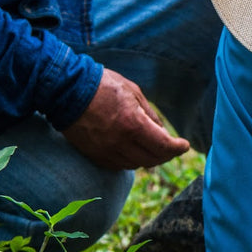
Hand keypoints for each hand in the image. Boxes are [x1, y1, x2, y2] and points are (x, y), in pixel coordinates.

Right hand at [60, 68, 189, 169]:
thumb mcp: (133, 92)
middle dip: (166, 154)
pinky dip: (131, 160)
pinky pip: (119, 165)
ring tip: (153, 147)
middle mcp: (120, 142)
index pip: (163, 146)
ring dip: (148, 158)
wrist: (66, 90)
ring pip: (136, 164)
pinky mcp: (94, 155)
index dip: (178, 148)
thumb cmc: (103, 86)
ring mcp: (105, 151)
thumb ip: (150, 115)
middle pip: (152, 159)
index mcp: (133, 124)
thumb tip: (164, 133)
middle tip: (172, 147)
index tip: (184, 145)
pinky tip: (134, 150)